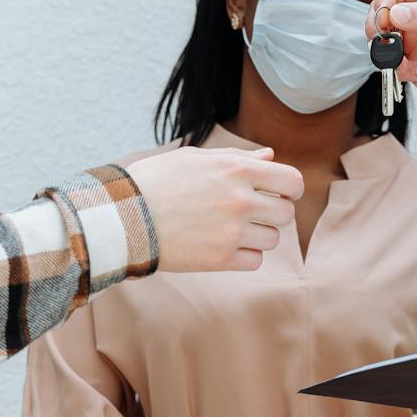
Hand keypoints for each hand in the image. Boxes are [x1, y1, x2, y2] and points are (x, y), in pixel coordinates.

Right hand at [125, 146, 302, 271]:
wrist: (124, 216)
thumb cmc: (156, 181)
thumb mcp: (195, 158)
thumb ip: (237, 157)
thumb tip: (269, 155)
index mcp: (237, 169)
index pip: (292, 181)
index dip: (291, 188)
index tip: (281, 193)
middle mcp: (241, 199)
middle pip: (286, 213)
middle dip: (273, 212)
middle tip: (250, 212)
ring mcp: (232, 231)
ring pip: (273, 239)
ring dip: (258, 235)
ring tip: (230, 229)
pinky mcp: (220, 258)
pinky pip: (255, 261)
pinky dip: (245, 255)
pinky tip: (224, 245)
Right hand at [367, 0, 416, 117]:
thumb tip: (396, 12)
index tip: (386, 15)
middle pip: (383, 11)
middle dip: (378, 24)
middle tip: (382, 37)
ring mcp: (415, 41)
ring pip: (382, 39)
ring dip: (387, 50)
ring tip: (403, 60)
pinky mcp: (412, 65)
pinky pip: (393, 64)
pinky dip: (400, 69)